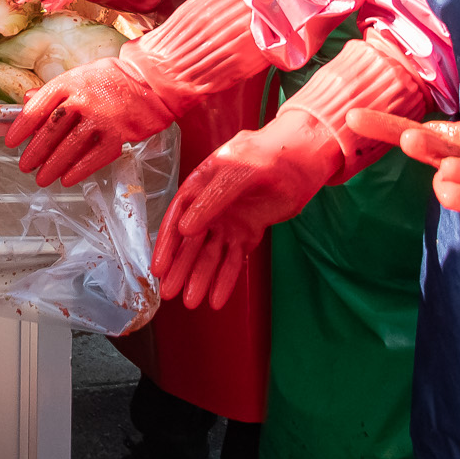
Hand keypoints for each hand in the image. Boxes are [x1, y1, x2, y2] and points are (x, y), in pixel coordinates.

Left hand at [3, 55, 179, 187]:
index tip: (11, 142)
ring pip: (70, 146)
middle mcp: (83, 99)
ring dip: (53, 165)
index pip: (38, 107)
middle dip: (35, 151)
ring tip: (42, 178)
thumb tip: (27, 100)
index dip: (21, 127)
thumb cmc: (112, 77)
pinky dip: (79, 170)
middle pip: (51, 130)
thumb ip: (54, 90)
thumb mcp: (79, 75)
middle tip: (25, 165)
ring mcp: (102, 117)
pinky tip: (67, 179)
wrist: (151, 80)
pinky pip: (95, 156)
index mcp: (69, 83)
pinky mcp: (119, 134)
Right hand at [152, 111, 340, 309]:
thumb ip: (212, 200)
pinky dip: (226, 279)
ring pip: (211, 256)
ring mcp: (229, 222)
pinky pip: (233, 260)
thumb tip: (184, 229)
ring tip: (192, 303)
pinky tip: (217, 299)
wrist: (301, 160)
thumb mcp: (237, 172)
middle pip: (191, 243)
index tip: (157, 268)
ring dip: (201, 278)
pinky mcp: (248, 234)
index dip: (166, 244)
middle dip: (180, 268)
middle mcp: (210, 207)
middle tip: (169, 294)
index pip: (176, 218)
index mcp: (200, 185)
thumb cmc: (266, 155)